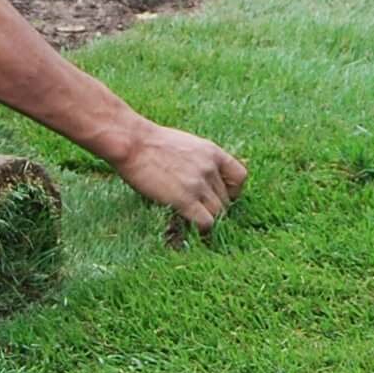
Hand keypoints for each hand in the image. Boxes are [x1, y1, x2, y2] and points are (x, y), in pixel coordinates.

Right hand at [113, 121, 249, 244]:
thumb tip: (205, 177)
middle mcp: (210, 168)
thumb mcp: (186, 144)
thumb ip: (200, 160)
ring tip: (196, 223)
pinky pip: (206, 222)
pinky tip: (192, 229)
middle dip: (217, 208)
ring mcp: (198, 184)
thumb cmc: (151, 143)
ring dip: (210, 220)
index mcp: (212, 152)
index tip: (220, 195)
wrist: (133, 142)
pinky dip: (203, 230)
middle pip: (227, 199)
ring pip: (219, 213)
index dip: (233, 190)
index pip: (240, 177)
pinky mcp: (184, 199)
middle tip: (202, 213)